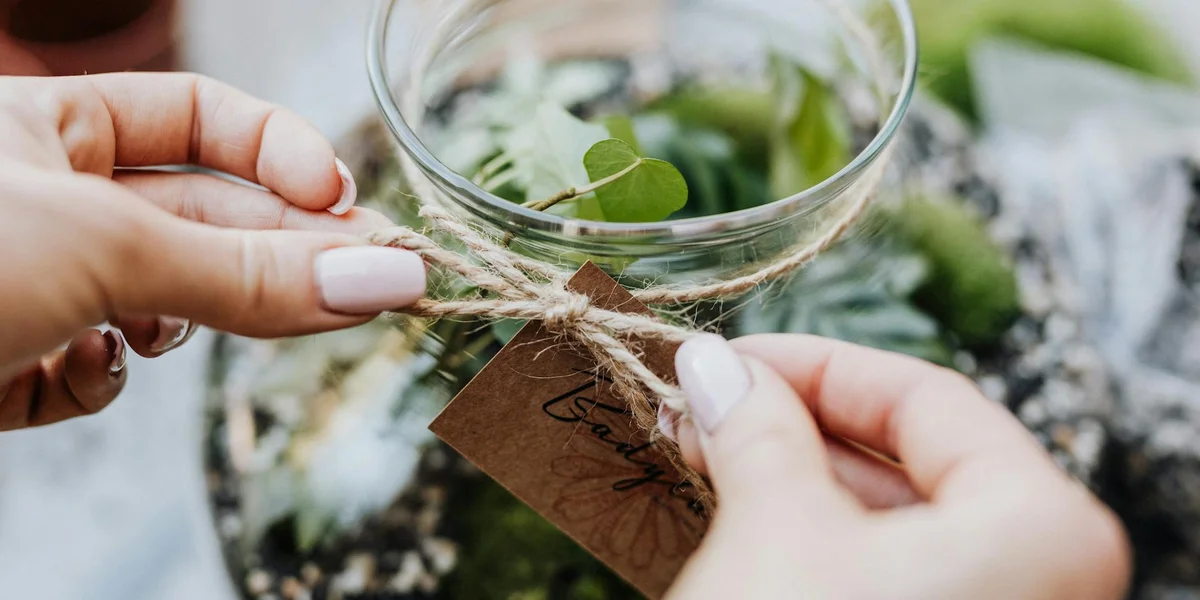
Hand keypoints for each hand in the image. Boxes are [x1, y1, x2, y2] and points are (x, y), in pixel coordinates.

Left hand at [0, 73, 425, 429]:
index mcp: (47, 126)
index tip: (340, 200)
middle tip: (368, 282)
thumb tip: (382, 279)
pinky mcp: (19, 360)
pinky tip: (83, 367)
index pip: (201, 118)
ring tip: (175, 333)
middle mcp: (49, 198)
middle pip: (201, 220)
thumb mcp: (103, 247)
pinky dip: (100, 380)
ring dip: (179, 325)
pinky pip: (99, 369)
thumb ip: (245, 271)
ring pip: (160, 303)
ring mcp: (36, 284)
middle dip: (275, 255)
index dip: (280, 151)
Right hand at [662, 334, 1130, 599]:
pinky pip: (882, 576)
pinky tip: (735, 512)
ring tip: (698, 453)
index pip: (924, 397)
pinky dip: (807, 538)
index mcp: (1040, 528)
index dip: (812, 364)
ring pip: (889, 521)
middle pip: (908, 458)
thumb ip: (753, 427)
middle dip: (791, 424)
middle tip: (697, 405)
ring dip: (789, 480)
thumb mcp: (772, 531)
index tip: (725, 359)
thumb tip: (712, 365)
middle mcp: (1040, 578)